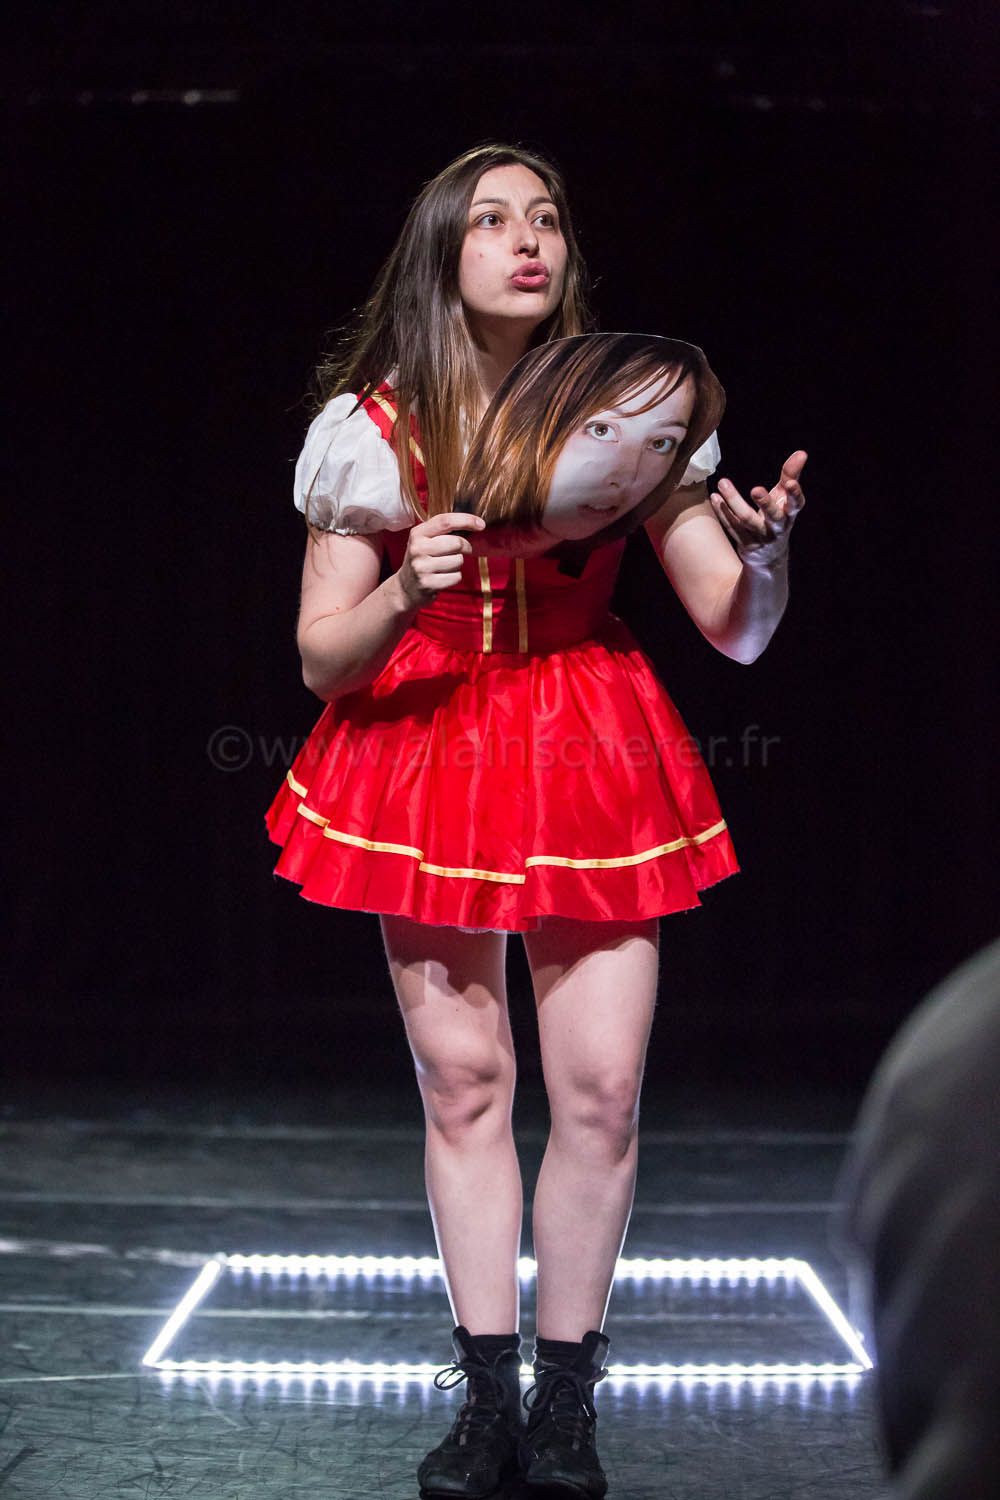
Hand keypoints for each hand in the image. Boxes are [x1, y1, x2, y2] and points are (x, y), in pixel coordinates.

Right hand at [395, 512, 486, 607]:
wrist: (405, 588)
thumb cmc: (422, 560)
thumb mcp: (425, 541)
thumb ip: (443, 531)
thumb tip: (474, 523)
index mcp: (418, 533)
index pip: (445, 521)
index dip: (466, 520)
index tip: (481, 524)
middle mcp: (417, 548)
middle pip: (456, 542)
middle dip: (465, 547)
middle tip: (461, 551)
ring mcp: (421, 567)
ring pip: (458, 560)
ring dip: (458, 564)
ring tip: (446, 567)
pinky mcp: (428, 583)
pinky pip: (456, 577)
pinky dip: (455, 577)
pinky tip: (443, 577)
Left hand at [710, 450, 806, 567]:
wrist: (769, 557)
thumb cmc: (778, 517)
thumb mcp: (785, 497)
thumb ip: (791, 475)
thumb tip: (802, 452)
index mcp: (790, 514)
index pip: (796, 504)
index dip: (795, 494)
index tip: (790, 483)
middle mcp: (777, 527)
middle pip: (772, 515)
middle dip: (765, 503)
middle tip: (756, 489)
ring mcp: (760, 536)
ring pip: (747, 520)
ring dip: (734, 501)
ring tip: (722, 482)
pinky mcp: (744, 543)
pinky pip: (732, 526)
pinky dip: (722, 511)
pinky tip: (715, 497)